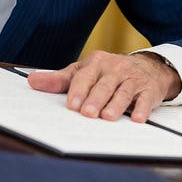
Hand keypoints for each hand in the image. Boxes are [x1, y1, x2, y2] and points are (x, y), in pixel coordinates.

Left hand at [27, 51, 180, 122]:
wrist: (148, 67)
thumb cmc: (108, 73)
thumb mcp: (84, 72)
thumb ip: (60, 79)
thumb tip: (32, 81)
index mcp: (96, 62)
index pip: (84, 76)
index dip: (78, 91)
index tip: (71, 105)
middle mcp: (115, 68)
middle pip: (104, 85)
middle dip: (95, 99)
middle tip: (87, 113)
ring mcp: (133, 78)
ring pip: (123, 92)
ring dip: (116, 105)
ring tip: (107, 117)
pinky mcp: (149, 89)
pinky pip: (145, 99)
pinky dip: (142, 109)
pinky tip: (137, 119)